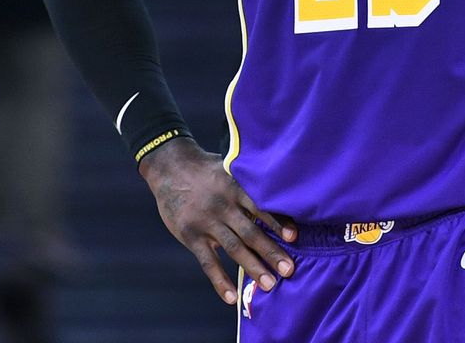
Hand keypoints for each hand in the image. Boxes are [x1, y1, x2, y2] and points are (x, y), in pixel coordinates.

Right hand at [139, 137, 297, 303]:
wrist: (170, 167)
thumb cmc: (206, 169)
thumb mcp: (229, 168)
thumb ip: (248, 184)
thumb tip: (280, 195)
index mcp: (235, 189)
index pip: (260, 207)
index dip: (277, 222)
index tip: (294, 237)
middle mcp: (223, 206)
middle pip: (250, 232)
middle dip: (270, 252)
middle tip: (289, 270)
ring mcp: (206, 223)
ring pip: (233, 249)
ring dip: (252, 267)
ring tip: (269, 285)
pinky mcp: (191, 236)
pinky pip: (208, 262)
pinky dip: (220, 280)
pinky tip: (232, 297)